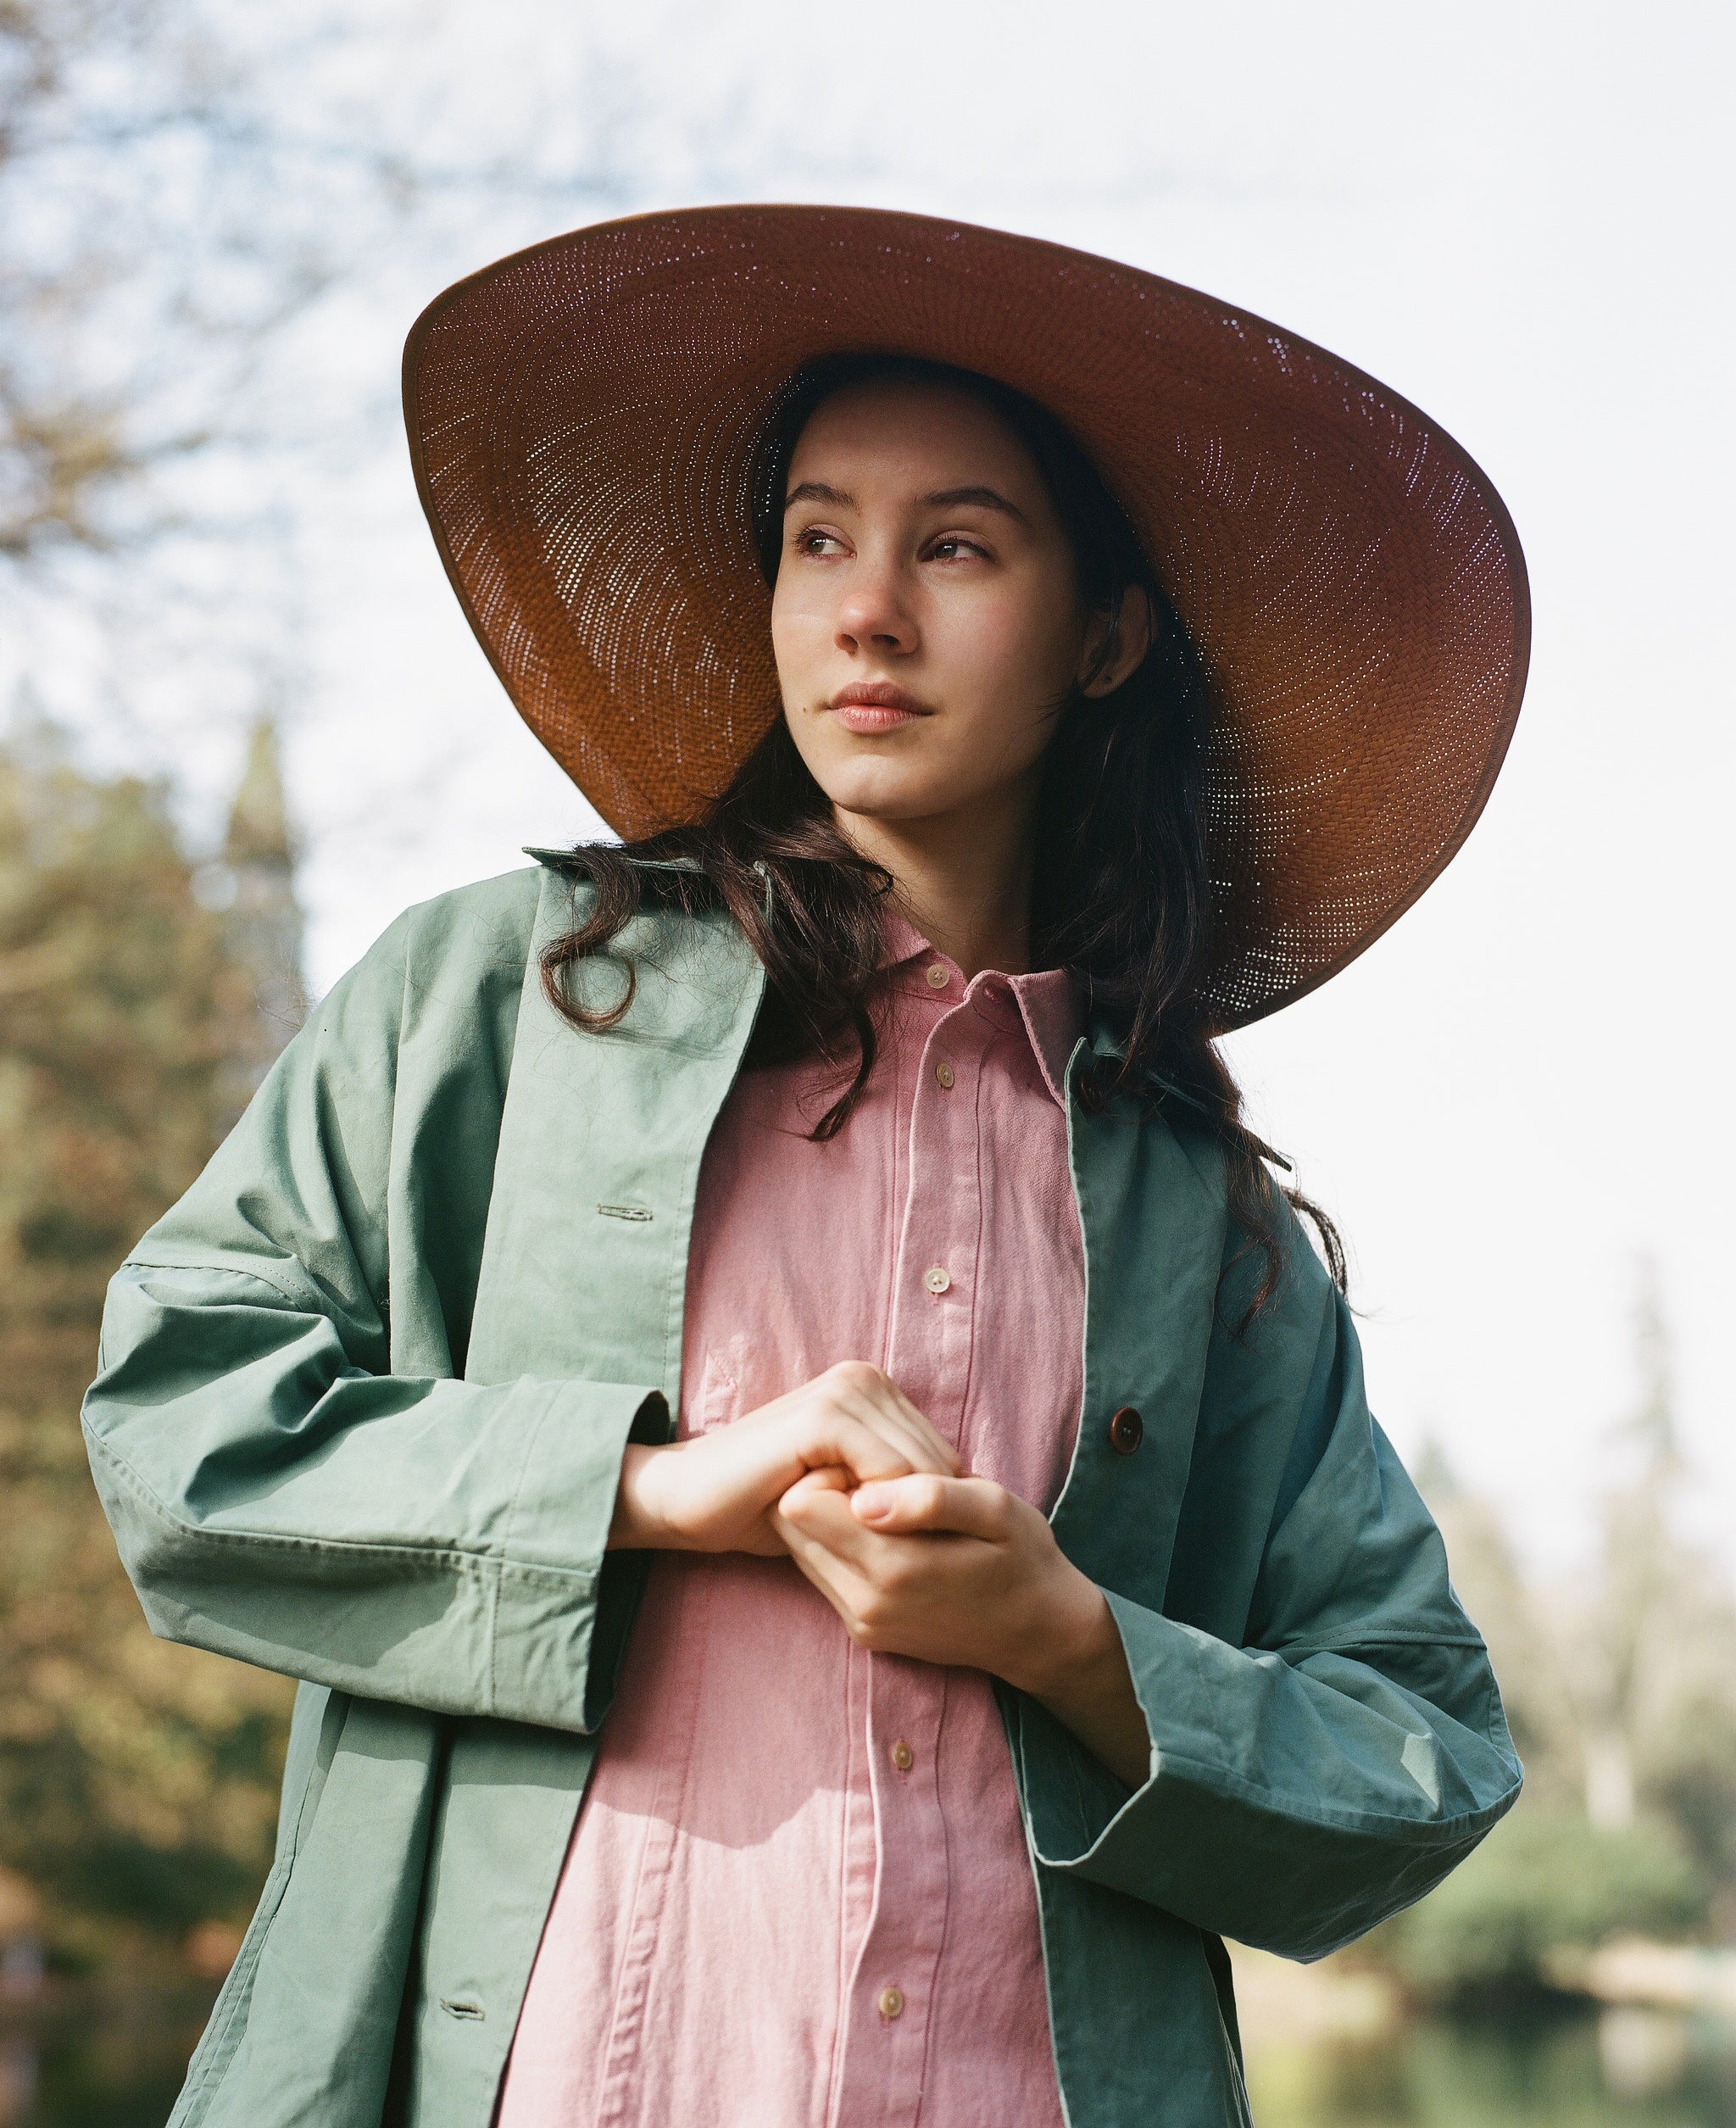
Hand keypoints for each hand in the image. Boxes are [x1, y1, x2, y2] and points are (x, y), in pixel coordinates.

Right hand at [609, 1362, 961, 1556]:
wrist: (688, 1498)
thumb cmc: (766, 1504)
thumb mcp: (843, 1492)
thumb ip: (891, 1488)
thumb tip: (960, 1509)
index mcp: (871, 1388)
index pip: (943, 1455)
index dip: (938, 1510)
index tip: (923, 1553)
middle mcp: (862, 1378)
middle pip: (939, 1460)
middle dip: (930, 1516)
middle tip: (908, 1561)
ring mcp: (841, 1393)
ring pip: (920, 1469)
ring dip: (909, 1519)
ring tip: (883, 1553)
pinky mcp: (821, 1419)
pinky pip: (888, 1473)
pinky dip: (888, 1512)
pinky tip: (865, 1539)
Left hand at [773, 1471, 1151, 1787]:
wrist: (1041, 1632)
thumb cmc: (1022, 1557)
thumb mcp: (993, 1509)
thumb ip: (928, 1498)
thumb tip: (861, 1495)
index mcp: (895, 1567)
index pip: (800, 1504)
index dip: (827, 1467)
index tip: (873, 1461)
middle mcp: (866, 1603)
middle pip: (790, 1528)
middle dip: (820, 1491)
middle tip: (875, 1480)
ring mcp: (862, 1622)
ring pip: (800, 1551)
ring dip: (828, 1521)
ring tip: (884, 1508)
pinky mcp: (864, 1631)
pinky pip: (823, 1575)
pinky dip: (842, 1547)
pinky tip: (887, 1536)